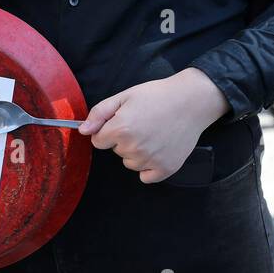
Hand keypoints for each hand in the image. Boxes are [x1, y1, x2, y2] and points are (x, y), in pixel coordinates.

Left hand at [79, 68, 227, 182]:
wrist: (191, 101)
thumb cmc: (157, 96)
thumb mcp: (124, 96)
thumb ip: (99, 113)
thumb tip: (82, 130)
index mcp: (121, 130)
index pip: (98, 141)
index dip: (108, 130)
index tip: (122, 120)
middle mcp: (134, 148)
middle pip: (115, 151)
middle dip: (123, 139)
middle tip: (142, 123)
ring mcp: (150, 160)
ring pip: (130, 163)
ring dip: (136, 152)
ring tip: (152, 134)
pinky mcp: (166, 169)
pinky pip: (146, 176)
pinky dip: (149, 167)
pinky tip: (158, 149)